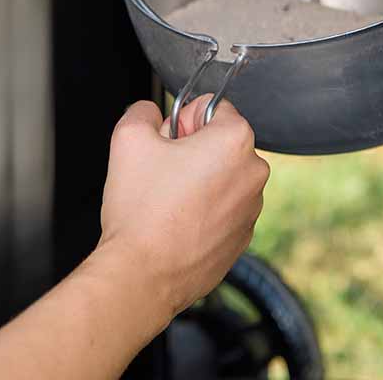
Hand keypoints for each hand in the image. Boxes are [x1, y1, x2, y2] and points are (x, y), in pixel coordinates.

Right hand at [98, 95, 269, 318]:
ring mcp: (251, 209)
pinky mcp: (242, 237)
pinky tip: (177, 222)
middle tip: (162, 172)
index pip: (211, 107)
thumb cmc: (141, 210)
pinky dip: (203, 210)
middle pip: (219, 142)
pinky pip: (223, 208)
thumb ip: (142, 111)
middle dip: (191, 150)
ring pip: (221, 175)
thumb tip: (150, 112)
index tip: (168, 143)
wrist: (142, 274)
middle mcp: (253, 173)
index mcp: (235, 140)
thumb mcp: (129, 138)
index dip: (182, 121)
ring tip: (167, 201)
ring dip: (198, 180)